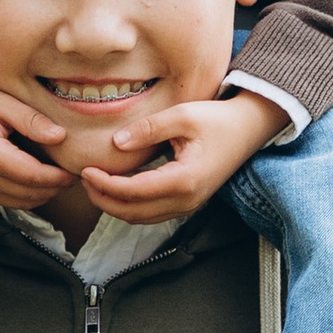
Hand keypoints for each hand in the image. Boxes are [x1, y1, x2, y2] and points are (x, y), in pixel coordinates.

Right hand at [0, 72, 70, 210]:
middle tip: (74, 174)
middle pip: (29, 195)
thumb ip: (32, 121)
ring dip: (41, 193)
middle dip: (55, 188)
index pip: (35, 177)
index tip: (78, 169)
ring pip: (19, 203)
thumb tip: (62, 137)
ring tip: (59, 176)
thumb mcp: (2, 101)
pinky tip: (37, 177)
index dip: (60, 176)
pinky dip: (25, 193)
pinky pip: (5, 199)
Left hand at [78, 85, 286, 224]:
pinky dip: (129, 205)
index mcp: (184, 180)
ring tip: (95, 184)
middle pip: (132, 212)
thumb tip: (116, 143)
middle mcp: (186, 200)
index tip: (86, 170)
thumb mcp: (183, 115)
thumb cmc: (219, 120)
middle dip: (103, 199)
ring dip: (114, 205)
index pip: (133, 192)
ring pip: (140, 218)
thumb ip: (148, 129)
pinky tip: (116, 188)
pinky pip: (151, 213)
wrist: (248, 130)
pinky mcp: (187, 203)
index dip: (105, 184)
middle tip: (84, 179)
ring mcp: (188, 206)